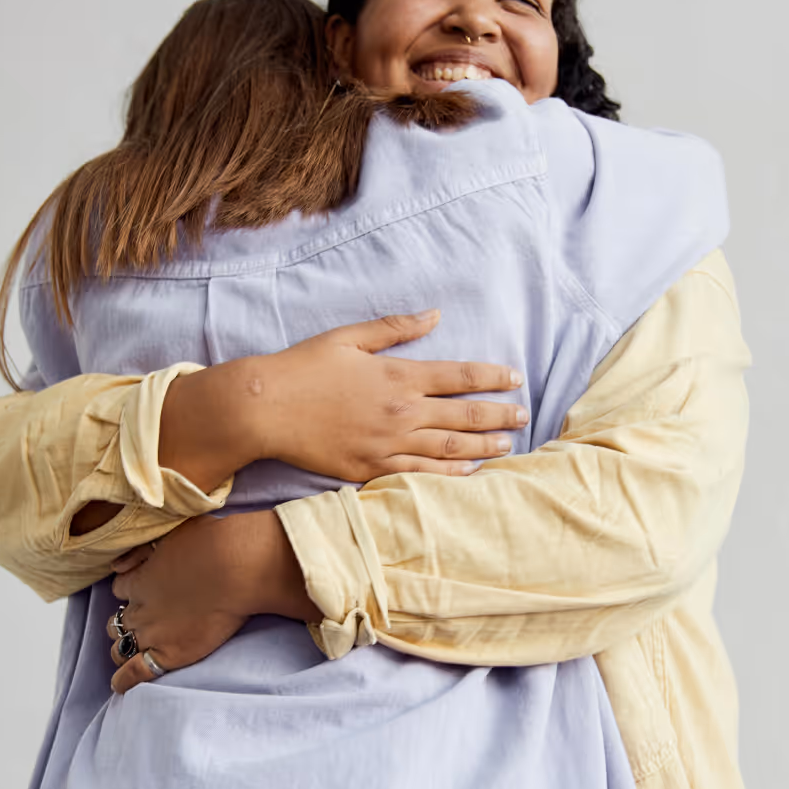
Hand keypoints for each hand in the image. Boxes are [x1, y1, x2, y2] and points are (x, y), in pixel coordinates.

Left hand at [108, 511, 315, 693]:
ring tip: (129, 650)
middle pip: (117, 619)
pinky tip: (120, 685)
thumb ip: (143, 549)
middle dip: (125, 619)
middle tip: (140, 618)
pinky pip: (135, 673)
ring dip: (122, 647)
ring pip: (120, 647)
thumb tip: (118, 565)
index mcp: (140, 578)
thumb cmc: (213, 542)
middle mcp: (141, 608)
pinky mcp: (169, 655)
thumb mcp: (173, 532)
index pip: (120, 587)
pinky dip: (123, 680)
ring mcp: (153, 634)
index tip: (139, 587)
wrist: (237, 568)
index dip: (129, 588)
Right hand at [240, 310, 526, 481]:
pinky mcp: (371, 468)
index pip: (459, 376)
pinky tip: (469, 472)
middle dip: (499, 414)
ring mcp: (388, 444)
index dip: (492, 377)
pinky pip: (420, 472)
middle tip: (523, 414)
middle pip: (464, 415)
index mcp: (398, 375)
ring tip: (508, 445)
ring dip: (484, 446)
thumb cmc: (304, 368)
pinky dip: (450, 473)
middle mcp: (401, 412)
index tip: (515, 378)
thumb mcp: (349, 337)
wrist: (265, 409)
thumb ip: (395, 327)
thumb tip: (435, 315)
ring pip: (450, 448)